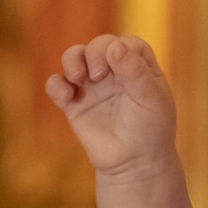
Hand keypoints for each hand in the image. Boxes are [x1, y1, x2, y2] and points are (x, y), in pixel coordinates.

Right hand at [49, 33, 179, 178]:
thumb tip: (113, 46)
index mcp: (138, 67)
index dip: (119, 47)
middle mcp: (114, 72)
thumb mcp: (151, 99)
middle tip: (98, 76)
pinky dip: (56, 85)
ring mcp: (92, 86)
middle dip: (94, 53)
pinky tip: (66, 97)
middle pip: (98, 45)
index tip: (118, 65)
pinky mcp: (74, 104)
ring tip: (77, 78)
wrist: (134, 164)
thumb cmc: (150, 130)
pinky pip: (56, 85)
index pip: (125, 43)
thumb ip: (135, 71)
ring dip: (71, 59)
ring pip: (74, 57)